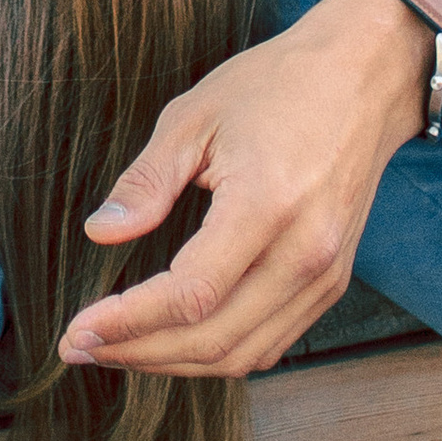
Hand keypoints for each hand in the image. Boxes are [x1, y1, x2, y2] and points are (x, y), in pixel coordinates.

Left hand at [57, 0, 432, 381]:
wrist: (363, 78)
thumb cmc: (277, 85)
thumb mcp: (195, 115)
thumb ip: (146, 181)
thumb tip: (99, 234)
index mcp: (267, 206)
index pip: (190, 296)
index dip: (128, 322)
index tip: (77, 330)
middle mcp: (304, 254)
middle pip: (214, 340)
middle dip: (139, 352)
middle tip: (81, 348)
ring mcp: (324, 275)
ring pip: (242, 354)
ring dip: (174, 362)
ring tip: (118, 348)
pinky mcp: (331, 282)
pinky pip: (270, 341)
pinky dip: (217, 353)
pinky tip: (174, 338)